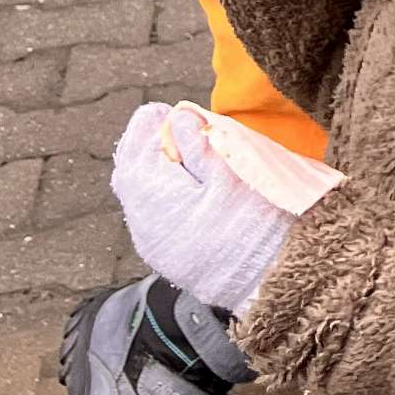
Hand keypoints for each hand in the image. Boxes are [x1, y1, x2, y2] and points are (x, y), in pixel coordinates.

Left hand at [111, 103, 296, 316]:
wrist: (264, 284)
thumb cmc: (253, 225)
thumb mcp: (230, 174)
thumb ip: (198, 145)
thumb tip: (178, 118)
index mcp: (153, 196)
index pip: (137, 150)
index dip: (150, 125)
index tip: (166, 109)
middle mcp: (142, 221)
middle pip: (131, 173)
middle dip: (145, 145)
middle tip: (167, 124)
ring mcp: (153, 242)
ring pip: (140, 196)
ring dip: (154, 169)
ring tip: (179, 151)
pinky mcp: (167, 255)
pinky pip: (152, 215)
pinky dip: (162, 192)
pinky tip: (184, 186)